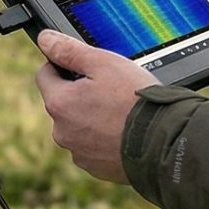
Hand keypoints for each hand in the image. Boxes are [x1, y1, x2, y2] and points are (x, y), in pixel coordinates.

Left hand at [33, 31, 152, 183]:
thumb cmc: (135, 101)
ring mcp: (78, 152)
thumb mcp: (104, 63)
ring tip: (120, 112)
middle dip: (80, 93)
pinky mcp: (95, 168)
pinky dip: (103, 139)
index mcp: (59, 103)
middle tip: (110, 89)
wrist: (163, 144)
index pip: (45, 74)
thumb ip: (69, 50)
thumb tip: (45, 39)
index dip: (63, 65)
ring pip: (78, 126)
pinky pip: (93, 147)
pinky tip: (124, 132)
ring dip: (91, 117)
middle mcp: (62, 132)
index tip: (84, 67)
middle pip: (62, 102)